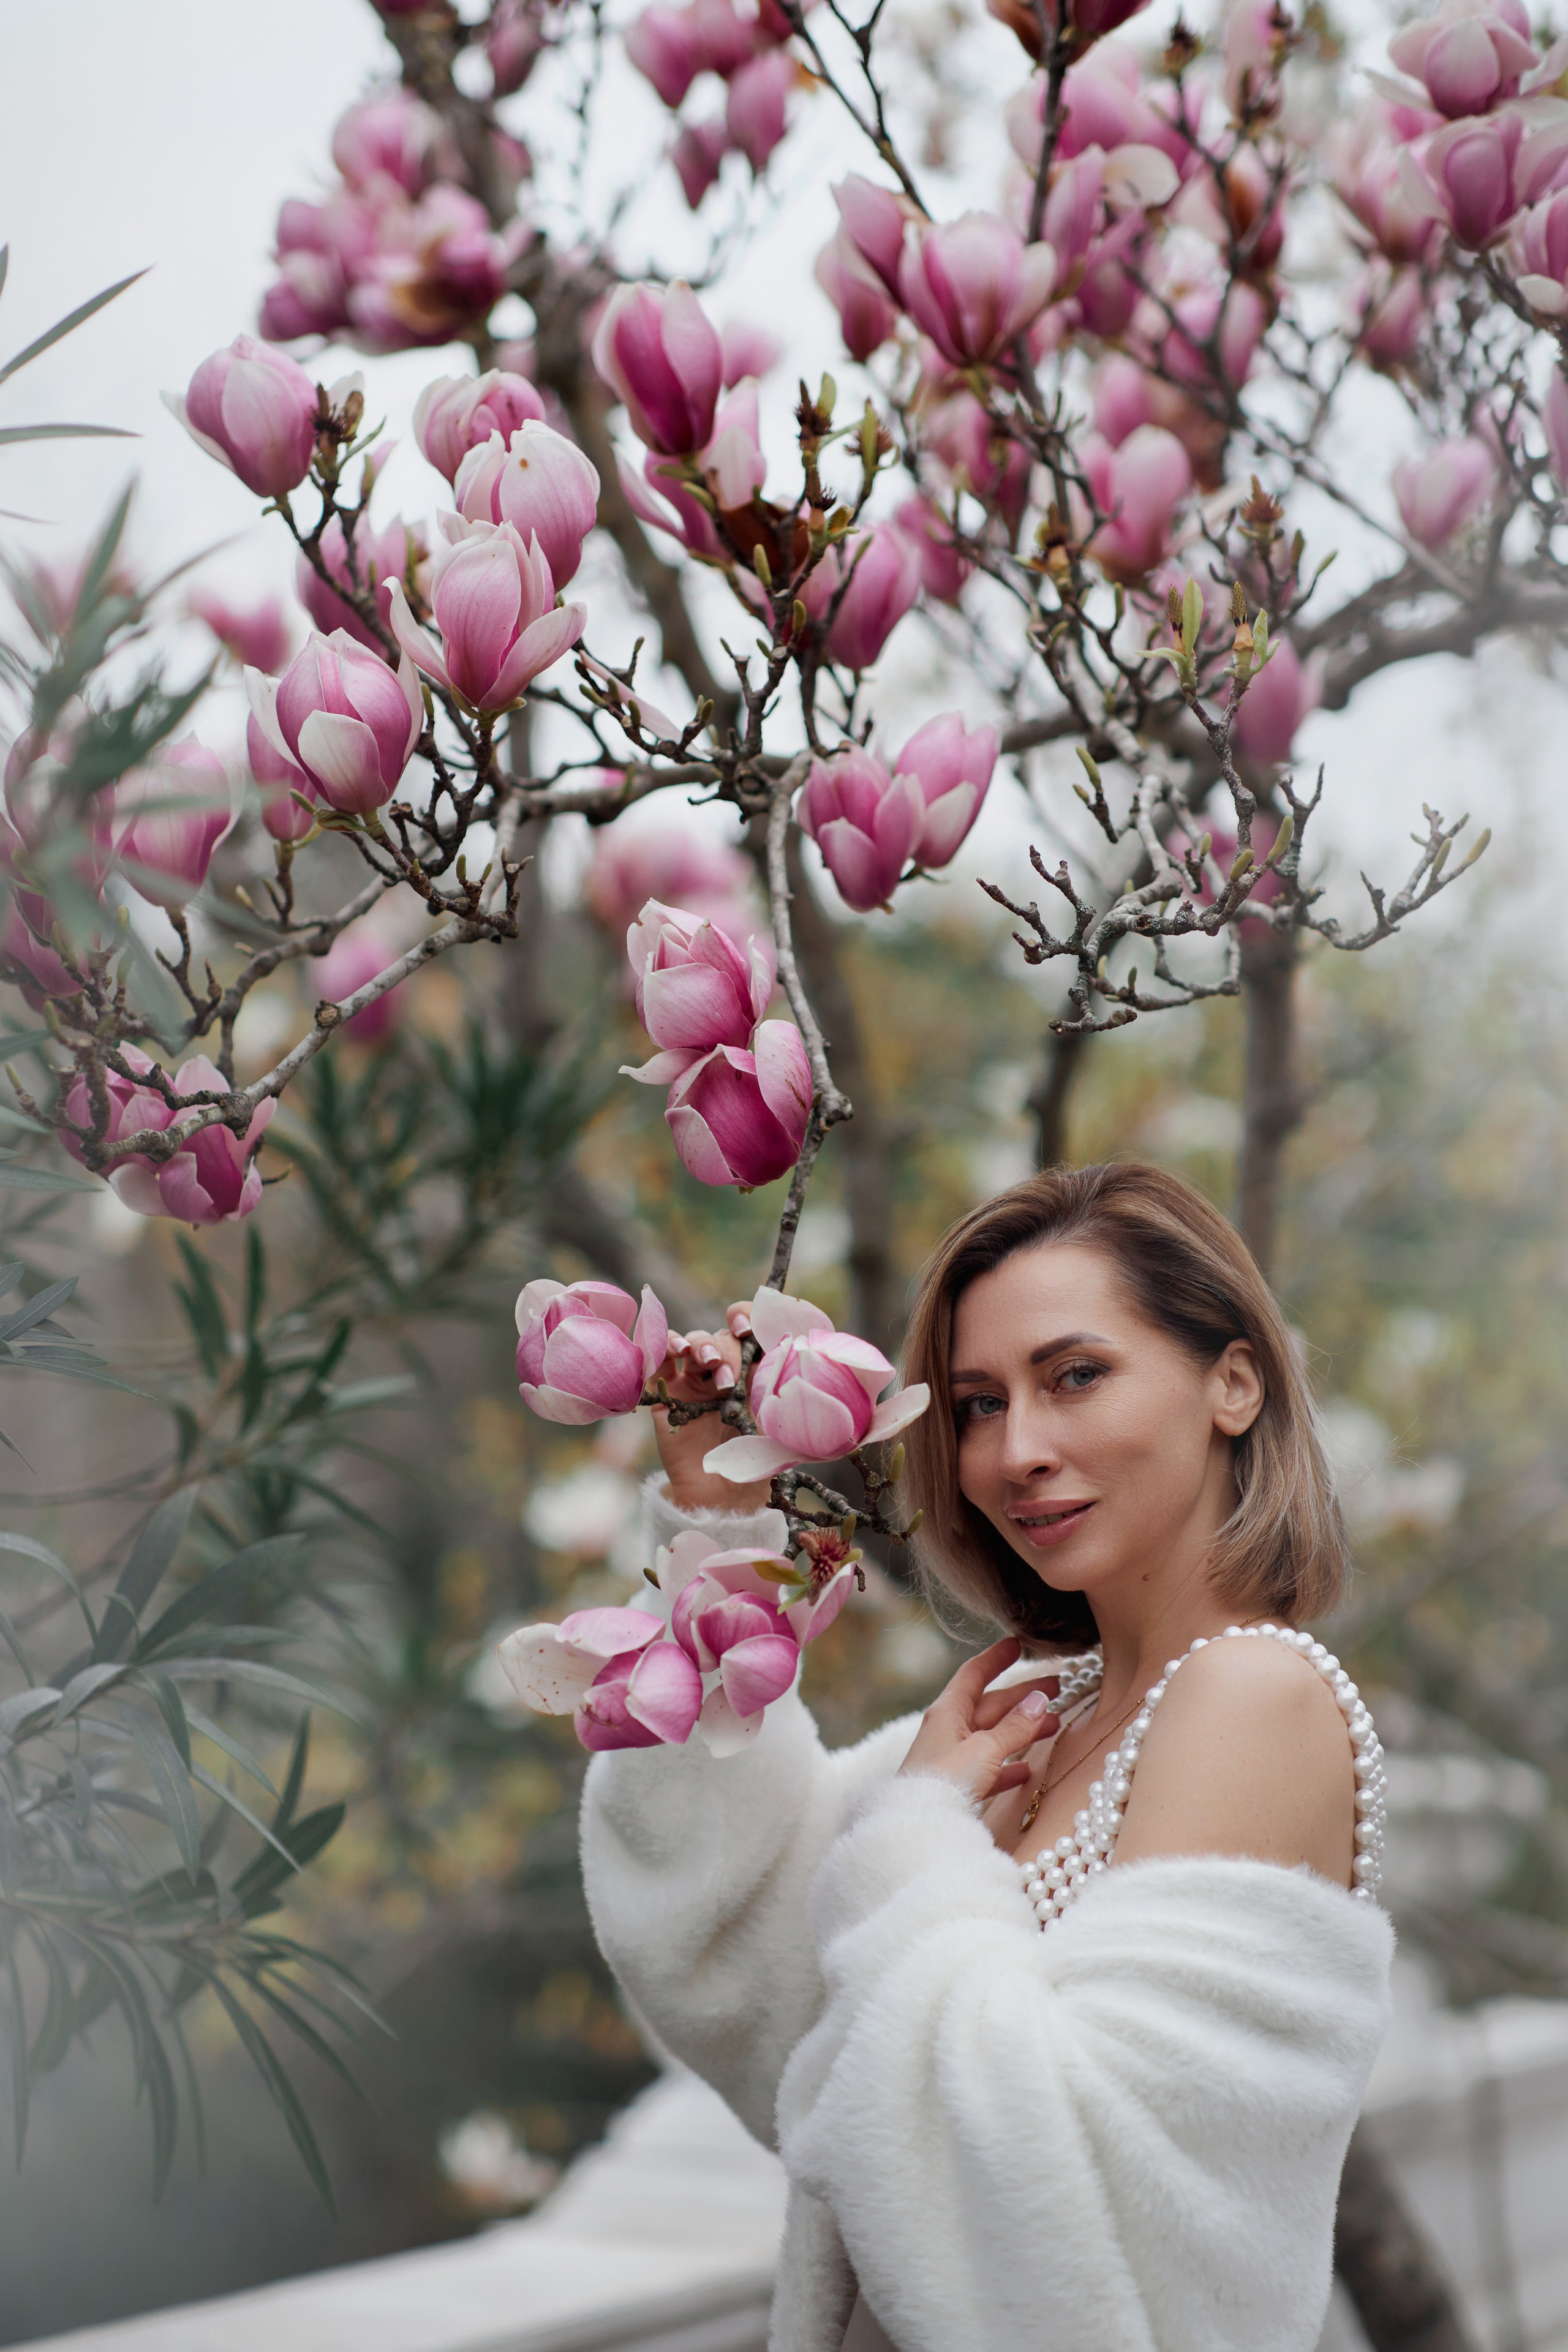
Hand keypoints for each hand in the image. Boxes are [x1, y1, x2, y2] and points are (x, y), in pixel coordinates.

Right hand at [652, 1302, 772, 1514]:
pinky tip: (675, 1352)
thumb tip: (791, 1353)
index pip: (750, 1330)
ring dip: (700, 1344)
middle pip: (720, 1337)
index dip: (747, 1317)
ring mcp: (693, 1382)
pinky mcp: (666, 1397)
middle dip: (725, 1348)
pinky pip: (658, 1363)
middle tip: (728, 1377)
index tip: (748, 1327)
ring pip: (691, 1343)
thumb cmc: (757, 1466)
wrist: (723, 1501)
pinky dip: (663, 1348)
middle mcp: (723, 1372)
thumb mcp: (777, 1427)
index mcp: (753, 1373)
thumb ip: (781, 1394)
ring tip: (708, 1363)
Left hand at [897, 1638, 1061, 1805]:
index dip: (995, 1659)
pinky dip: (1009, 1766)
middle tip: (1056, 1687)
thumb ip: (1014, 1727)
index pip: (973, 1674)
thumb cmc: (946, 1780)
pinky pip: (989, 1768)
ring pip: (993, 1736)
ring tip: (1054, 1724)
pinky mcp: (958, 1785)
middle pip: (990, 1705)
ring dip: (1022, 1730)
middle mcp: (949, 1730)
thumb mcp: (985, 1749)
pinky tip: (1027, 1770)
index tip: (1017, 1644)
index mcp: (948, 1712)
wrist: (920, 1826)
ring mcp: (953, 1758)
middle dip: (1022, 1697)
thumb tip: (1039, 1699)